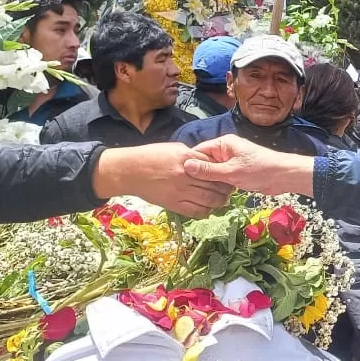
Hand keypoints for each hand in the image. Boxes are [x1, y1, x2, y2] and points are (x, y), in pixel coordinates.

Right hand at [92, 143, 232, 217]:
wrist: (129, 171)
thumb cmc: (151, 156)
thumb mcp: (174, 148)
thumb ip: (192, 156)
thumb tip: (208, 160)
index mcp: (187, 158)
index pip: (214, 165)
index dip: (223, 170)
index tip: (228, 173)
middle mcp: (186, 175)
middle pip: (216, 184)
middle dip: (226, 187)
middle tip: (230, 189)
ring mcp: (180, 191)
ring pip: (210, 199)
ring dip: (220, 201)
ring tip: (222, 200)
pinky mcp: (174, 204)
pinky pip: (196, 211)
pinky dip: (206, 211)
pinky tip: (208, 208)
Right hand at [184, 134, 314, 195]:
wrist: (284, 176)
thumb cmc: (259, 169)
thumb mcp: (231, 171)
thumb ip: (209, 170)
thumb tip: (186, 166)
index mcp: (223, 144)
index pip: (199, 151)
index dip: (189, 163)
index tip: (178, 176)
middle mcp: (226, 150)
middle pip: (205, 161)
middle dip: (198, 174)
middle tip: (186, 188)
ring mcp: (231, 161)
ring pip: (213, 171)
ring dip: (208, 181)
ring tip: (196, 193)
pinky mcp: (237, 172)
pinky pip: (222, 177)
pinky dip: (218, 185)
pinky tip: (210, 195)